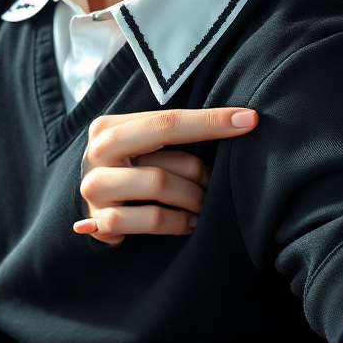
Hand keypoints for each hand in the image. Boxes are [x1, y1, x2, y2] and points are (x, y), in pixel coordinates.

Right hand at [74, 108, 257, 245]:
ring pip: (159, 183)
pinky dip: (178, 222)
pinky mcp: (99, 220)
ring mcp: (95, 187)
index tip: (249, 120)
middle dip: (200, 164)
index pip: (168, 119)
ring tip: (204, 204)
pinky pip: (150, 219)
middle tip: (217, 181)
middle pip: (162, 148)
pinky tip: (190, 223)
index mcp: (109, 126)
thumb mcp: (140, 145)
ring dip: (192, 196)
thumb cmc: (130, 170)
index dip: (211, 120)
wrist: (94, 206)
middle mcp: (98, 152)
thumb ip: (167, 133)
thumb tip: (233, 122)